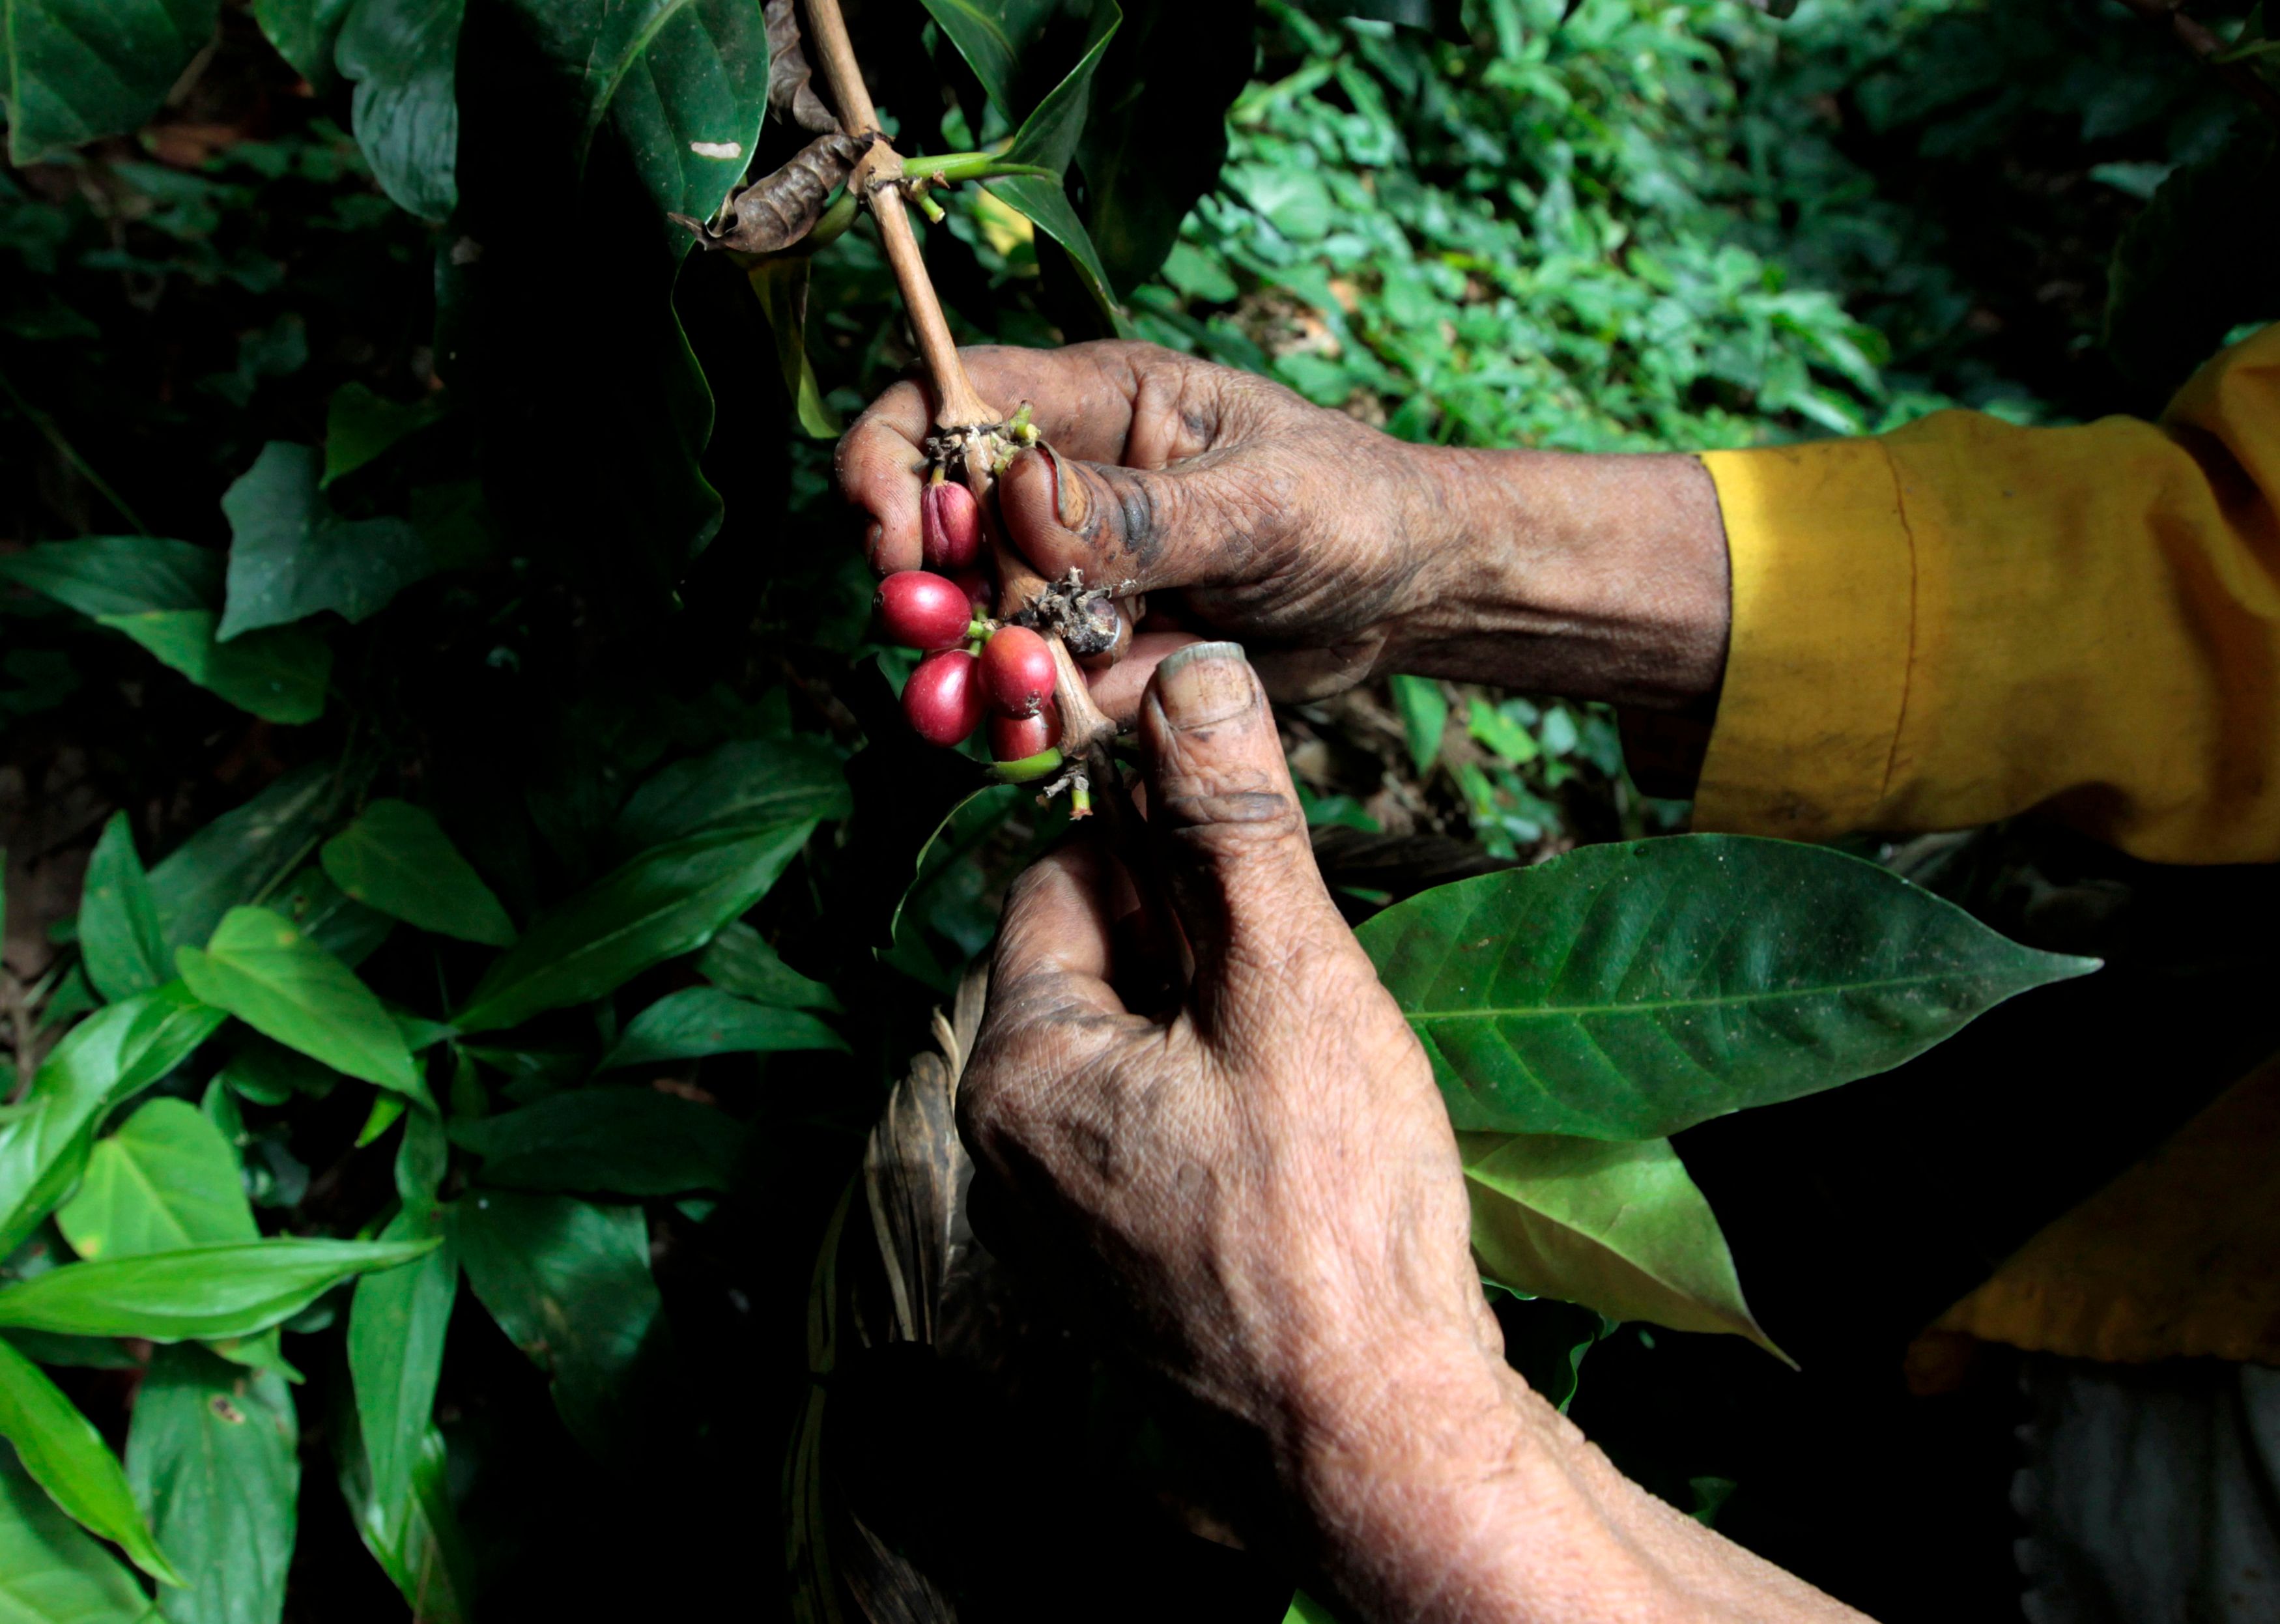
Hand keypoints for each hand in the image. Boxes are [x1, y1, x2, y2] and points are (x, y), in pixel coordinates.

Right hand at [837, 341, 1732, 712]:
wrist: (1409, 595)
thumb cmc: (1352, 506)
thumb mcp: (1261, 503)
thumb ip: (1140, 514)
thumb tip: (1014, 504)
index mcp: (1089, 404)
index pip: (943, 402)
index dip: (894, 464)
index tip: (898, 543)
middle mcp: (1059, 486)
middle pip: (933, 528)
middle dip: (923, 592)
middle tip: (938, 642)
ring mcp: (1068, 574)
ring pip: (970, 623)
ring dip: (966, 671)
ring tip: (1004, 706)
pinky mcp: (1090, 649)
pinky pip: (1026, 688)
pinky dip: (1021, 718)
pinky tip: (1041, 735)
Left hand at [963, 638, 1497, 1426]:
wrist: (1377, 1438)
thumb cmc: (1332, 1214)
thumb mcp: (1287, 980)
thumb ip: (1233, 826)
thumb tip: (1194, 675)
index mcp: (1017, 1068)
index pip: (1061, 880)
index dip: (1163, 847)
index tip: (1256, 853)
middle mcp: (1010, 1149)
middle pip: (1099, 967)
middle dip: (1202, 940)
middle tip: (1306, 968)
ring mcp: (1066, 1222)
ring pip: (1140, 1051)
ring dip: (1225, 1021)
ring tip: (1321, 1062)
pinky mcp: (1127, 1270)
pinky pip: (1162, 1134)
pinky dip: (1230, 1105)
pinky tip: (1312, 1135)